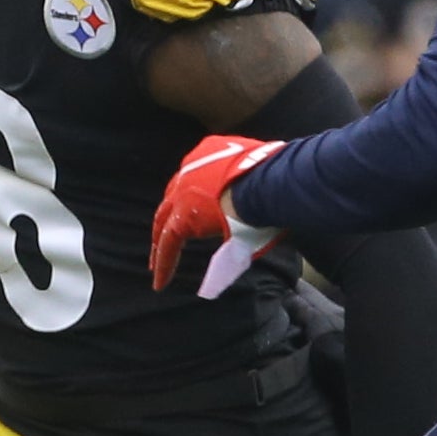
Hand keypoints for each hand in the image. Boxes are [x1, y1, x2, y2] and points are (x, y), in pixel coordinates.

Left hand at [149, 135, 289, 295]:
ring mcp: (184, 191)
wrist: (271, 184)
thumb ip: (254, 191)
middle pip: (173, 198)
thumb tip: (261, 209)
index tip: (195, 211)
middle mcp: (193, 167)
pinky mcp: (183, 217)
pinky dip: (165, 263)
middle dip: (169, 218)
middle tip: (166, 236)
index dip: (193, 196)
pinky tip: (161, 282)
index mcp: (212, 153)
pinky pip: (169, 243)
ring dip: (161, 245)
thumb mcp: (263, 181)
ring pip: (165, 222)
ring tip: (156, 266)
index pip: (197, 177)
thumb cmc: (280, 182)